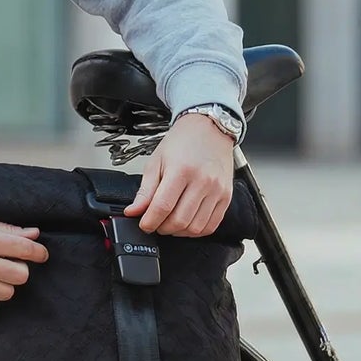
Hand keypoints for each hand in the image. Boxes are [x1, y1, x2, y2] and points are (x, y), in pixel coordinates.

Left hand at [125, 114, 234, 236]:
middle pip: (179, 220)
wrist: (209, 128)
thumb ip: (145, 190)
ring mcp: (217, 190)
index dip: (149, 221)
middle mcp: (203, 181)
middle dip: (162, 228)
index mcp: (181, 170)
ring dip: (178, 231)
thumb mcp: (156, 162)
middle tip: (155, 223)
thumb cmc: (182, 142)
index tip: (144, 224)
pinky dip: (196, 231)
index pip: (163, 206)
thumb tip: (133, 212)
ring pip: (195, 227)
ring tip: (170, 222)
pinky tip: (186, 223)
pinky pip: (211, 225)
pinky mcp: (226, 196)